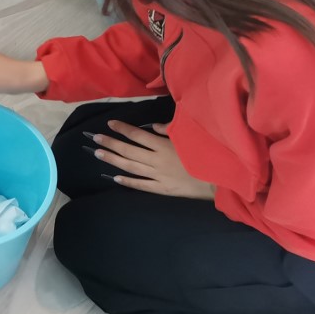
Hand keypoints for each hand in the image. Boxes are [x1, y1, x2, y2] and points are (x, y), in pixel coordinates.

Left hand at [89, 121, 215, 199]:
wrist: (219, 181)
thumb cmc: (206, 155)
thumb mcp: (189, 138)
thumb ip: (169, 131)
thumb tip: (152, 127)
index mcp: (163, 146)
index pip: (137, 135)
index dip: (123, 129)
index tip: (110, 124)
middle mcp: (157, 160)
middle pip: (129, 150)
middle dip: (110, 143)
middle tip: (94, 139)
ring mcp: (158, 176)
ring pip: (131, 167)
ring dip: (113, 160)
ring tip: (98, 154)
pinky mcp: (163, 190)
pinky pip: (142, 185)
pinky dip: (128, 181)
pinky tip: (115, 177)